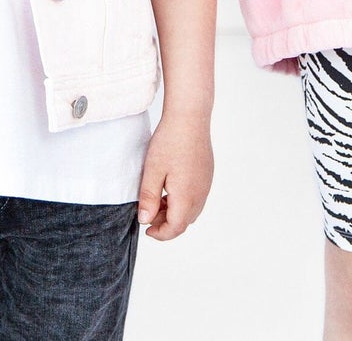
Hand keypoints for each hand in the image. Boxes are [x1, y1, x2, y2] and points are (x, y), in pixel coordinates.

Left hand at [137, 111, 212, 240]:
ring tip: (156, 201)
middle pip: (184, 221)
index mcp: (186, 197)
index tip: (146, 230)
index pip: (175, 228)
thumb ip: (148, 198)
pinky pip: (196, 198)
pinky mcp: (206, 176)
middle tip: (148, 214)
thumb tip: (145, 221)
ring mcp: (205, 185)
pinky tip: (169, 189)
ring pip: (191, 211)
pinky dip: (182, 201)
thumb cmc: (170, 142)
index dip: (160, 234)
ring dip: (174, 212)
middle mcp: (200, 195)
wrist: (190, 118)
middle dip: (166, 224)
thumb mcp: (152, 171)